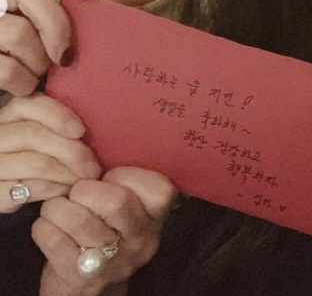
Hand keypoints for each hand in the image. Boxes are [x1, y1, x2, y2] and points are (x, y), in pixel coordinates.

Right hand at [0, 0, 96, 96]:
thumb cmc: (19, 46)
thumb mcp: (32, 16)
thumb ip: (53, 8)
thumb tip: (92, 9)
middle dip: (55, 25)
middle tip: (66, 56)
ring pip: (16, 31)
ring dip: (37, 60)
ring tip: (39, 72)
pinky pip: (5, 69)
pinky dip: (22, 82)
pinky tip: (23, 85)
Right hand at [0, 92, 100, 212]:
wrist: (10, 182)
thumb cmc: (38, 152)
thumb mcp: (46, 131)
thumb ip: (61, 124)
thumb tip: (102, 124)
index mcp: (12, 113)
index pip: (30, 105)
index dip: (57, 116)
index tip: (80, 131)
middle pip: (34, 135)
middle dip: (71, 151)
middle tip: (93, 167)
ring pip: (35, 163)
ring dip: (67, 173)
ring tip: (85, 179)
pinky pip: (29, 189)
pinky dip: (54, 190)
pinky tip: (67, 190)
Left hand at [35, 167, 176, 295]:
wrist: (90, 285)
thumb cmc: (107, 228)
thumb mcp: (129, 206)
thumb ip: (125, 180)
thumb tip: (99, 140)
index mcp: (156, 216)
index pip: (157, 187)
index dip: (125, 174)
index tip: (108, 178)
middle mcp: (142, 240)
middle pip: (116, 201)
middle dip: (86, 189)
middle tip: (76, 191)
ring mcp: (114, 262)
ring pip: (80, 220)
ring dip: (58, 207)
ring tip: (56, 206)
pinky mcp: (83, 278)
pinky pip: (55, 241)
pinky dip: (44, 226)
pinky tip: (47, 224)